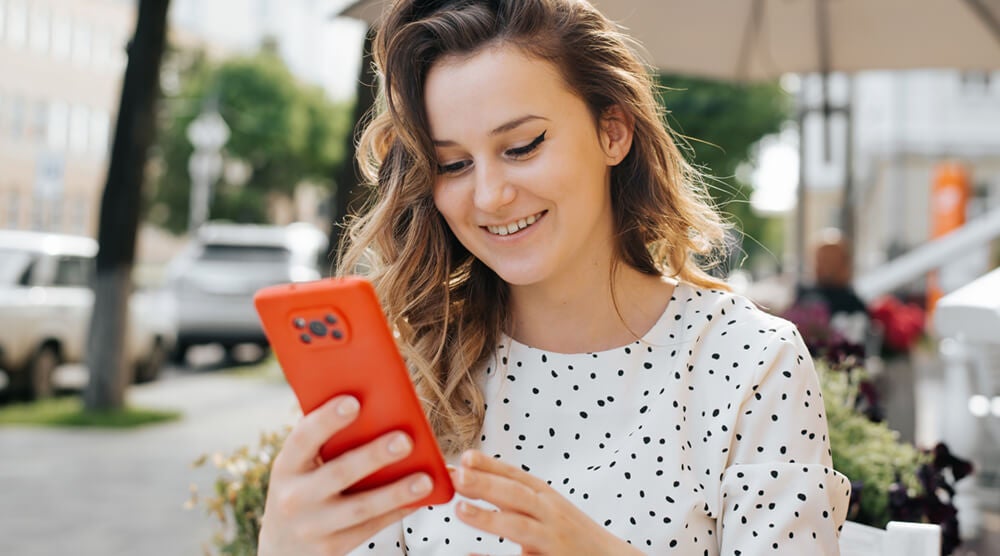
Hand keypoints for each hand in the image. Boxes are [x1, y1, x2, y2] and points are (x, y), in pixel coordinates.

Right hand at [257, 395, 433, 555]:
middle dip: (373, 456)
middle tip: (405, 440)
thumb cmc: (301, 489)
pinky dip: (396, 512)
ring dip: (396, 492)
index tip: (353, 401)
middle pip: (339, 473)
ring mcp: (313, 526)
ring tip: (424, 479)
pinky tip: (418, 499)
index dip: (327, 420)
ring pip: (361, 507)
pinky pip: (371, 528)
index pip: (304, 438)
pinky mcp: (332, 548)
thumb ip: (324, 441)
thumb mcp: (299, 466)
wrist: (282, 547)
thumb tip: (372, 405)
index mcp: (287, 466)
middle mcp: (295, 497)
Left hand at [452, 450, 642, 555]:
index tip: (465, 457)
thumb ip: (514, 503)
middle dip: (486, 482)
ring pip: (520, 524)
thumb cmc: (573, 537)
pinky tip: (476, 552)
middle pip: (515, 493)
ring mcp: (554, 537)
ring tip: (461, 508)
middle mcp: (551, 513)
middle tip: (456, 475)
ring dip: (490, 516)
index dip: (490, 465)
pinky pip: (526, 554)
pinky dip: (500, 551)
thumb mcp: (548, 512)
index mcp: (546, 497)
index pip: (515, 476)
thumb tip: (470, 496)